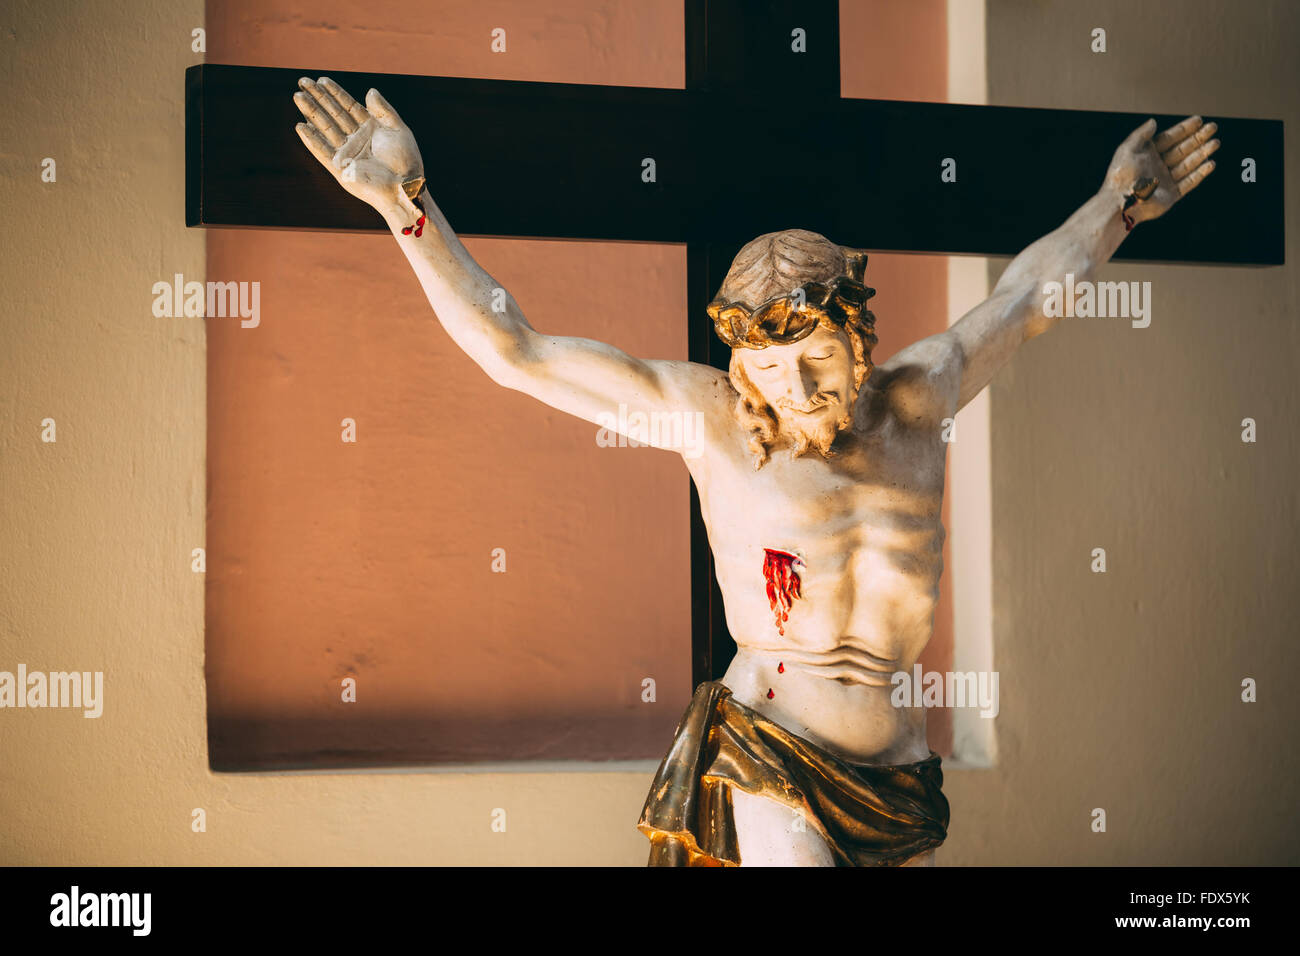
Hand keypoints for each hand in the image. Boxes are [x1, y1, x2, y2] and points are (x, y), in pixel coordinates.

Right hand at [293, 77, 424, 218]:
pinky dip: (312, 140)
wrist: (404, 186)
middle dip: (318, 98)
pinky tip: (301, 126)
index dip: (335, 93)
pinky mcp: (340, 169)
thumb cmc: (406, 160)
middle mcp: (356, 139)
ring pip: (325, 129)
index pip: (348, 107)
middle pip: (333, 114)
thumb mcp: (397, 129)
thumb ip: (383, 110)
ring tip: (298, 96)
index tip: (321, 80)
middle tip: (302, 81)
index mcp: (370, 129)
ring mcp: (347, 153)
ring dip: (311, 113)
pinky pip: (323, 152)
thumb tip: (370, 90)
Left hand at [1104, 115, 1217, 227]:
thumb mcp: (1128, 149)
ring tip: (1215, 143)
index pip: (1169, 138)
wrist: (1121, 203)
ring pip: (1188, 164)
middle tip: (1213, 127)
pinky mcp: (1171, 195)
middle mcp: (1157, 166)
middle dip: (1198, 138)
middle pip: (1182, 149)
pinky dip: (1200, 173)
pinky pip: (1189, 182)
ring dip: (1202, 153)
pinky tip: (1211, 163)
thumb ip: (1141, 134)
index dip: (1184, 129)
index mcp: (1146, 155)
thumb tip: (1153, 121)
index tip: (1199, 120)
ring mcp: (1165, 180)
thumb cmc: (1121, 176)